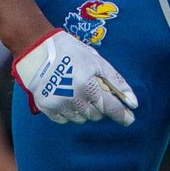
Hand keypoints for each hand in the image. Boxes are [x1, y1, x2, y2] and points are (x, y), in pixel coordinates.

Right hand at [12, 30, 137, 124]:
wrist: (36, 51)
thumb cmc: (69, 51)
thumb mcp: (96, 60)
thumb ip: (115, 81)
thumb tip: (132, 101)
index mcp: (88, 85)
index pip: (110, 107)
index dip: (122, 115)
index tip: (130, 118)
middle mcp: (74, 99)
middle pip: (96, 115)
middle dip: (99, 105)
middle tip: (93, 90)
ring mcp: (59, 105)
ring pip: (81, 119)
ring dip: (84, 109)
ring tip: (77, 90)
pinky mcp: (47, 109)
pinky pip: (65, 120)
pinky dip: (69, 111)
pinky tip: (65, 95)